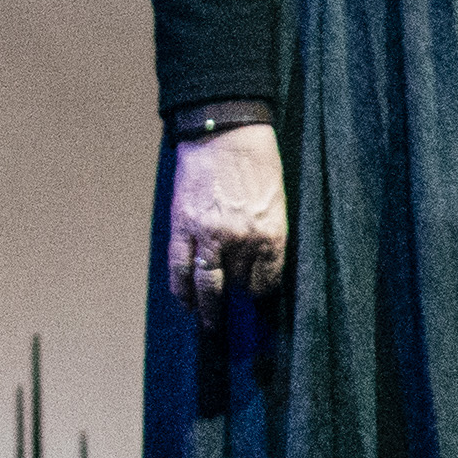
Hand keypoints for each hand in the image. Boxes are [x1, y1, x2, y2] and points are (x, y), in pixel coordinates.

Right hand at [167, 122, 288, 310]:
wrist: (224, 134)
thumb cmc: (258, 162)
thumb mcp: (277, 201)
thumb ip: (268, 233)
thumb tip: (258, 260)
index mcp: (271, 233)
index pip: (267, 279)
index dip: (261, 289)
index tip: (256, 293)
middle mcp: (241, 240)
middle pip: (238, 282)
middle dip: (235, 297)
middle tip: (230, 313)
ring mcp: (209, 235)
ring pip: (206, 283)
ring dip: (206, 307)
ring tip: (207, 323)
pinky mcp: (182, 226)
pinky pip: (179, 268)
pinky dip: (181, 289)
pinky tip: (185, 303)